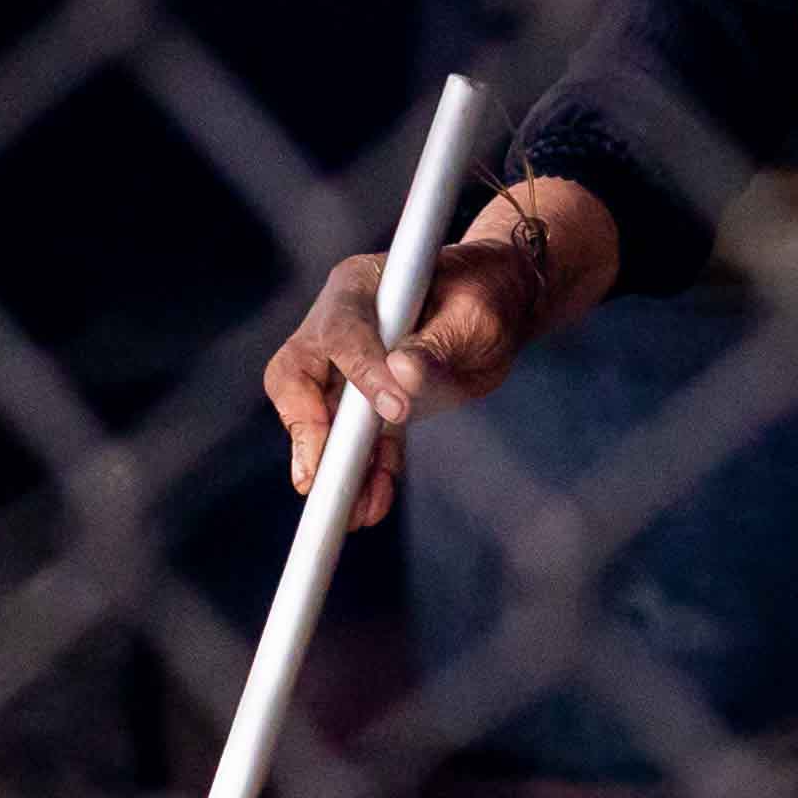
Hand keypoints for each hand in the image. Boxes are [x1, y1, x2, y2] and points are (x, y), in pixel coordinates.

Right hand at [262, 176, 616, 528]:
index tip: (394, 411)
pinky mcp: (365, 403)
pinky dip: (363, 474)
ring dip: (336, 468)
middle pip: (296, 378)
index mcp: (358, 285)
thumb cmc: (487, 293)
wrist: (502, 304)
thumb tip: (401, 376)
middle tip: (323, 480)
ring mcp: (345, 366)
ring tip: (358, 511)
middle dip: (308, 432)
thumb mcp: (475, 313)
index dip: (360, 374)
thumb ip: (439, 343)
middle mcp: (338, 325)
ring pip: (318, 421)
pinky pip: (355, 443)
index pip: (342, 332)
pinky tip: (374, 502)